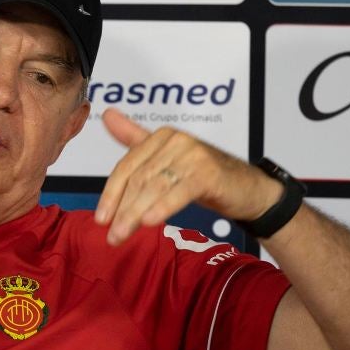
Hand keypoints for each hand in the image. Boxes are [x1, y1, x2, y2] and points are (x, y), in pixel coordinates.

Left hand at [93, 108, 281, 245]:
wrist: (248, 190)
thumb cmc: (203, 176)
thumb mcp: (166, 159)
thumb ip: (135, 139)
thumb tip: (107, 114)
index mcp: (162, 136)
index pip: (127, 167)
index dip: (111, 194)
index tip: (100, 219)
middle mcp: (176, 140)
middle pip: (139, 179)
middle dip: (122, 209)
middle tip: (111, 235)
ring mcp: (193, 154)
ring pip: (154, 187)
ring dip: (134, 214)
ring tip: (122, 235)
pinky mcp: (208, 172)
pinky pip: (178, 192)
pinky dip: (162, 207)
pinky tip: (149, 222)